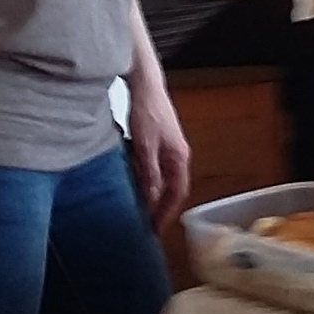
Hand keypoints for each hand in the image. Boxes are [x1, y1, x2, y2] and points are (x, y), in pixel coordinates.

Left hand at [126, 85, 194, 228]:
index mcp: (179, 158)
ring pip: (163, 177)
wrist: (145, 83)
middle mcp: (178, 154)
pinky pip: (156, 167)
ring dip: (154, 194)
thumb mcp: (145, 147)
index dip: (166, 213)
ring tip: (140, 207)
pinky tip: (134, 182)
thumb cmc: (147, 111)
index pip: (177, 194)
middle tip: (147, 223)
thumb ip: (149, 174)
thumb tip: (152, 200)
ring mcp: (169, 147)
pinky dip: (148, 180)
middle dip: (161, 207)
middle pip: (172, 188)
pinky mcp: (158, 140)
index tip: (155, 229)